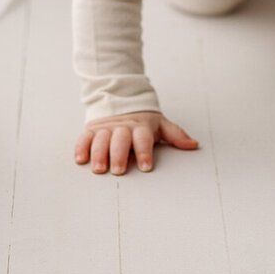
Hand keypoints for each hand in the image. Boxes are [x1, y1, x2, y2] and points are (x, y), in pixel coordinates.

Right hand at [74, 111, 197, 174]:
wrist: (122, 103)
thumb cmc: (144, 123)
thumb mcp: (161, 125)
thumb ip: (176, 135)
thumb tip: (194, 144)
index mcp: (140, 127)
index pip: (143, 139)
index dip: (145, 152)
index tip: (146, 167)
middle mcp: (122, 127)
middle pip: (120, 140)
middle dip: (119, 155)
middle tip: (119, 170)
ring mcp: (106, 128)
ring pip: (101, 139)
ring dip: (99, 154)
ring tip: (99, 169)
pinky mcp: (92, 130)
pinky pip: (85, 138)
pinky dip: (82, 148)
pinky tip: (81, 160)